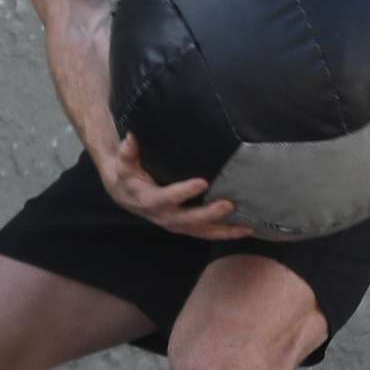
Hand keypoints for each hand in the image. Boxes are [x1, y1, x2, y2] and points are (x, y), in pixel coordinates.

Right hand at [100, 133, 254, 240]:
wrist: (126, 195)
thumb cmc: (129, 176)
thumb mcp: (124, 164)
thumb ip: (128, 152)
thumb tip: (132, 137)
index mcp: (149, 201)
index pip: (166, 198)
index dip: (183, 192)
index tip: (202, 182)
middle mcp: (164, 217)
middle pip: (188, 220)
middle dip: (209, 214)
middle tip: (228, 204)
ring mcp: (176, 225)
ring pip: (201, 231)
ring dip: (224, 230)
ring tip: (245, 227)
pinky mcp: (186, 227)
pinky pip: (207, 233)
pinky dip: (226, 233)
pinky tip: (245, 230)